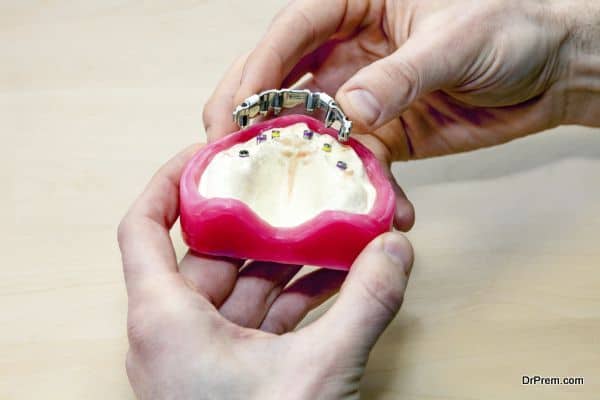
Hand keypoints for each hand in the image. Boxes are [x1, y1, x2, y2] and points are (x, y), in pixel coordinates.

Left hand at [118, 146, 413, 399]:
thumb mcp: (320, 373)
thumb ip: (364, 303)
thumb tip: (395, 249)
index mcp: (165, 320)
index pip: (142, 227)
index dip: (169, 181)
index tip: (207, 152)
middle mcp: (174, 331)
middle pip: (207, 250)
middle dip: (255, 218)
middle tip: (291, 185)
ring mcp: (203, 353)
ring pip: (240, 284)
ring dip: (284, 257)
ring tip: (326, 227)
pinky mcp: (232, 371)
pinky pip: (260, 316)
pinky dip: (293, 294)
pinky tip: (335, 277)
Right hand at [203, 0, 599, 162]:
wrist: (551, 71)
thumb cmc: (513, 28)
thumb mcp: (456, 40)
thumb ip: (401, 76)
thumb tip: (350, 111)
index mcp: (357, 4)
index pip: (294, 28)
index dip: (260, 66)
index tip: (241, 108)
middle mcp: (349, 50)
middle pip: (282, 79)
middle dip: (253, 115)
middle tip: (228, 152)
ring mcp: (361, 95)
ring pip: (311, 126)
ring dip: (298, 158)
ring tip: (281, 191)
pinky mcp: (381, 134)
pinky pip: (354, 162)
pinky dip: (355, 186)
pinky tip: (363, 209)